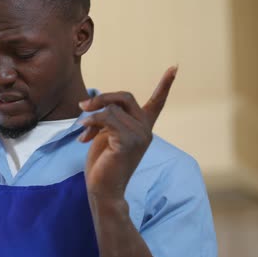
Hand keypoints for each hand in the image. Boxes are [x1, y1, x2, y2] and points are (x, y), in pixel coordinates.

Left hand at [78, 66, 176, 200]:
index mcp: (143, 127)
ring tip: (82, 129)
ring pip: (112, 108)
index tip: (175, 67)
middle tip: (83, 106)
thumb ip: (108, 117)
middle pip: (125, 97)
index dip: (165, 84)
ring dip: (92, 115)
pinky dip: (91, 122)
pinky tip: (83, 133)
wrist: (103, 189)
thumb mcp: (106, 134)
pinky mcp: (128, 141)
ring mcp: (140, 136)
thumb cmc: (103, 163)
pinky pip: (107, 118)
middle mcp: (146, 130)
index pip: (157, 102)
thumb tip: (93, 104)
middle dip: (102, 98)